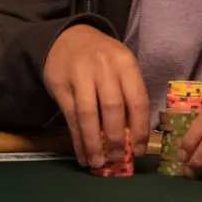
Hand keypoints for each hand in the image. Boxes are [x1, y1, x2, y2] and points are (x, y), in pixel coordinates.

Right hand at [44, 23, 149, 167]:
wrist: (68, 38)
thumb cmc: (102, 58)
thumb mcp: (121, 66)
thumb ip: (128, 94)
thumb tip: (135, 136)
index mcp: (125, 63)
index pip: (137, 100)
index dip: (140, 129)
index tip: (140, 150)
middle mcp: (104, 68)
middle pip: (113, 108)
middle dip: (117, 138)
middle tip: (119, 158)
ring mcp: (80, 75)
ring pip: (88, 115)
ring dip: (94, 143)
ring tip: (98, 163)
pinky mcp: (61, 86)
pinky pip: (71, 118)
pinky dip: (78, 140)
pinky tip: (83, 155)